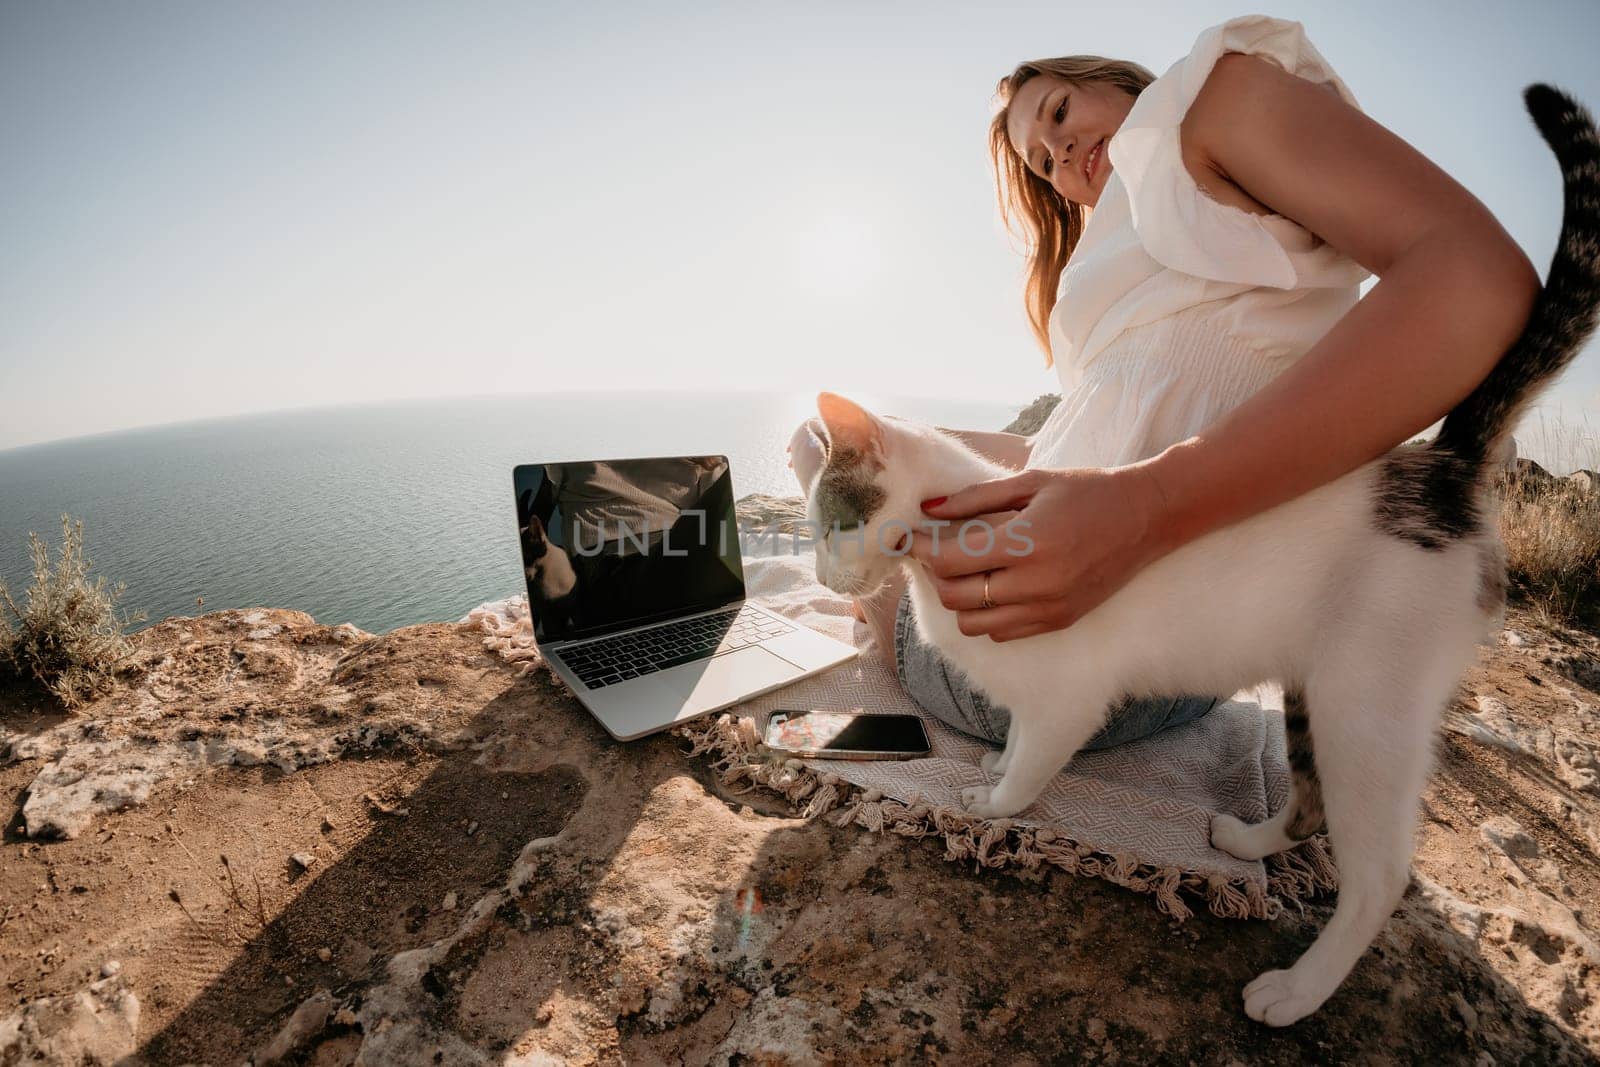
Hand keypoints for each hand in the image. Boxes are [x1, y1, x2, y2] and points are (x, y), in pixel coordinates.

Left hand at [904, 466, 1171, 640]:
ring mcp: (1049, 607)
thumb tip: (928, 508)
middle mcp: (1037, 582)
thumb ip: (975, 497)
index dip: (921, 549)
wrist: (1147, 516)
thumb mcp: (1031, 483)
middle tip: (937, 552)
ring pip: (974, 623)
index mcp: (1028, 541)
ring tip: (968, 570)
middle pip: (956, 597)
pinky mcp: (1060, 620)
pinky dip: (988, 614)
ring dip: (960, 599)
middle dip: (936, 575)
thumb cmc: (1088, 491)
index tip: (908, 537)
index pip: (952, 560)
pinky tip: (995, 586)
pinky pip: (1003, 632)